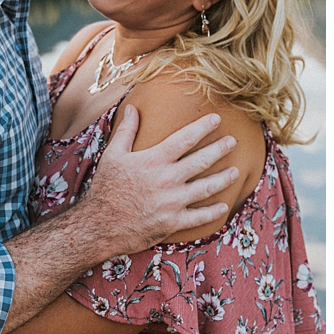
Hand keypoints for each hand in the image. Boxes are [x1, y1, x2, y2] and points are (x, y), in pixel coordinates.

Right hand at [75, 106, 238, 258]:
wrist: (98, 226)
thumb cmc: (105, 188)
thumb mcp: (112, 155)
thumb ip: (126, 131)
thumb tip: (134, 107)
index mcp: (153, 160)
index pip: (185, 138)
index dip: (203, 127)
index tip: (217, 119)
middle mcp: (167, 180)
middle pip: (202, 161)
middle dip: (220, 149)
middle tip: (233, 142)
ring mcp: (172, 202)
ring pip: (207, 188)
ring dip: (224, 179)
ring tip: (236, 172)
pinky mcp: (173, 223)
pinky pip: (200, 217)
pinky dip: (214, 212)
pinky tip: (223, 206)